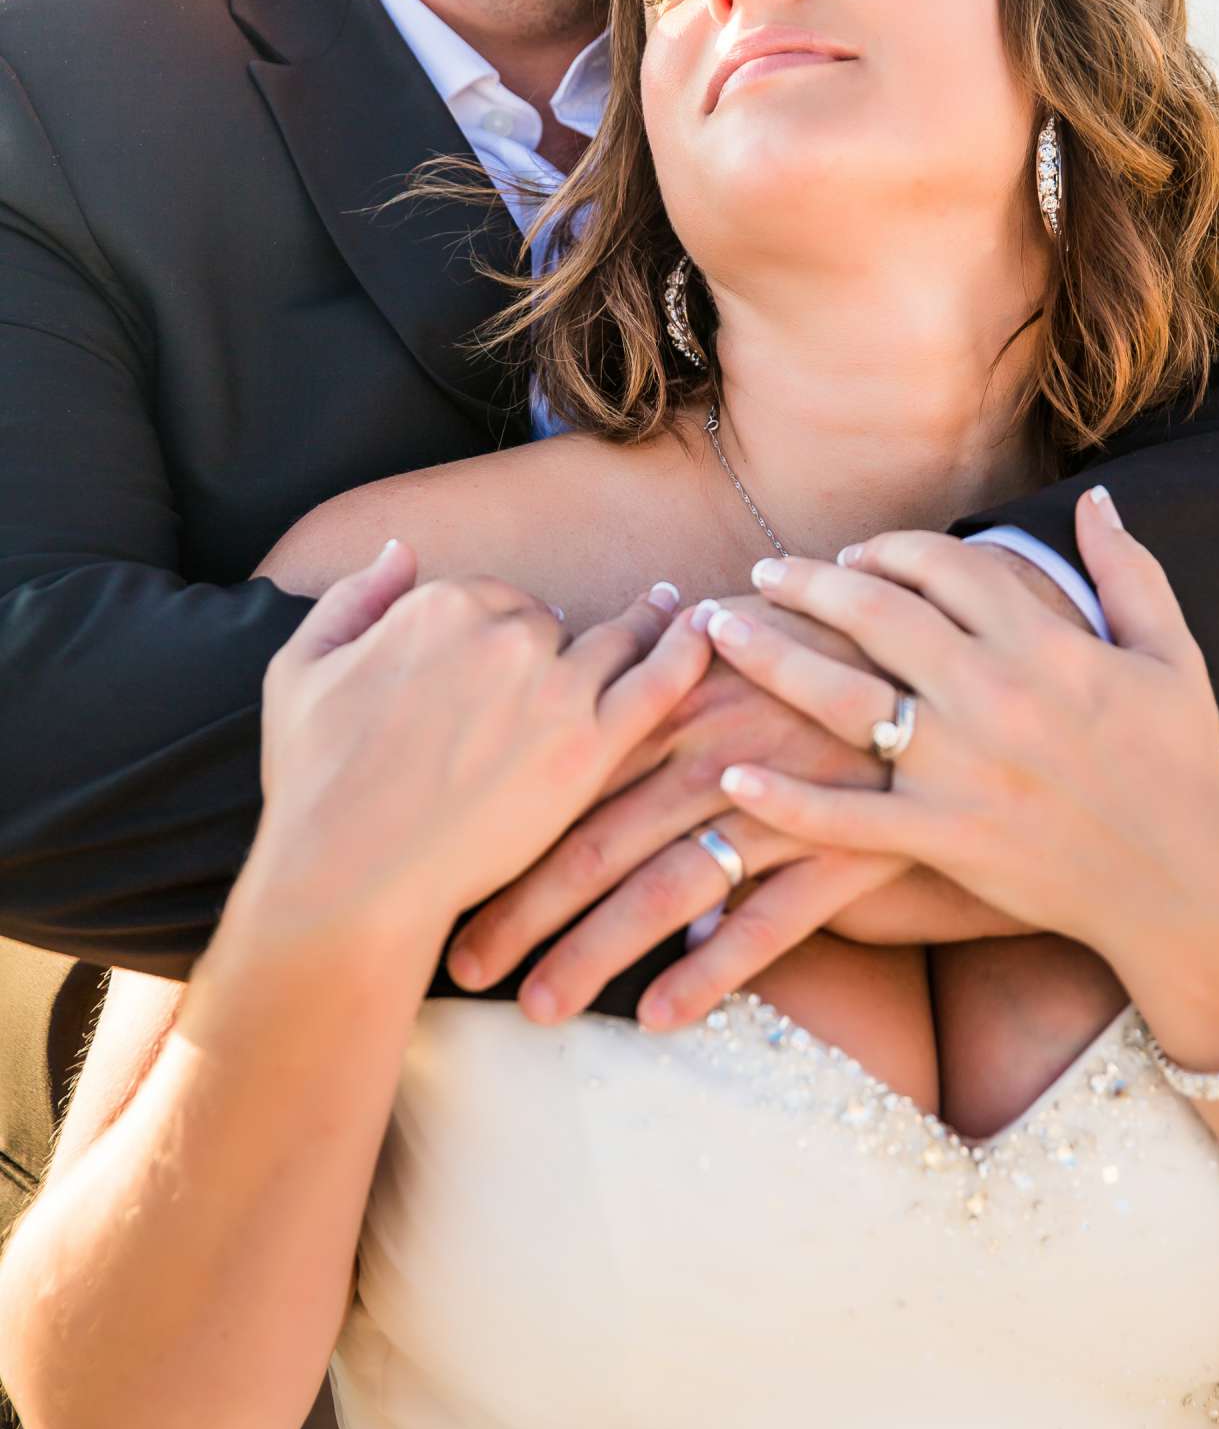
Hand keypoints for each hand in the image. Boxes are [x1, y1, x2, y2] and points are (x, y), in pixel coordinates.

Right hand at [247, 543, 710, 957]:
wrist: (350, 876)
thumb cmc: (315, 785)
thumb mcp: (300, 669)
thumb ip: (354, 597)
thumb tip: (399, 551)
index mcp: (441, 605)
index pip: (492, 599)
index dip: (496, 631)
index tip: (503, 657)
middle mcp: (504, 632)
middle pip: (551, 622)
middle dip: (556, 645)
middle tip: (572, 668)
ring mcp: (555, 687)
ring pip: (613, 641)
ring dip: (645, 623)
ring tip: (674, 611)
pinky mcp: (591, 747)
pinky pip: (659, 682)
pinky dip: (688, 651)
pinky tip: (709, 631)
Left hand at [446, 593, 914, 1021]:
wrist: (955, 669)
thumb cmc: (829, 660)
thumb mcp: (740, 655)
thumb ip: (661, 696)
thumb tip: (579, 734)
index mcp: (677, 704)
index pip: (569, 780)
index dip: (504, 838)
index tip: (444, 884)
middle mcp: (716, 751)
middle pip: (598, 839)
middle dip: (522, 910)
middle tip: (460, 967)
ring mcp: (781, 800)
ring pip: (667, 886)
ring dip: (595, 952)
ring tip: (538, 1008)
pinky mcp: (845, 847)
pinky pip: (768, 919)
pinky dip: (712, 969)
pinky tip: (660, 1017)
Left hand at [698, 495, 1218, 977]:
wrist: (1186, 885)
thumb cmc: (1184, 766)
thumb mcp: (1172, 654)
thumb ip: (1126, 570)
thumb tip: (1095, 498)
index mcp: (1046, 645)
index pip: (946, 567)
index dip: (890, 550)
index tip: (853, 554)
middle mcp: (995, 696)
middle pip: (878, 615)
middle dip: (810, 583)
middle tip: (763, 572)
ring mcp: (963, 770)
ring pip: (844, 699)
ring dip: (771, 658)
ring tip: (717, 631)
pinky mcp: (944, 839)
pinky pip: (847, 818)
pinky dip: (786, 800)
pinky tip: (735, 775)